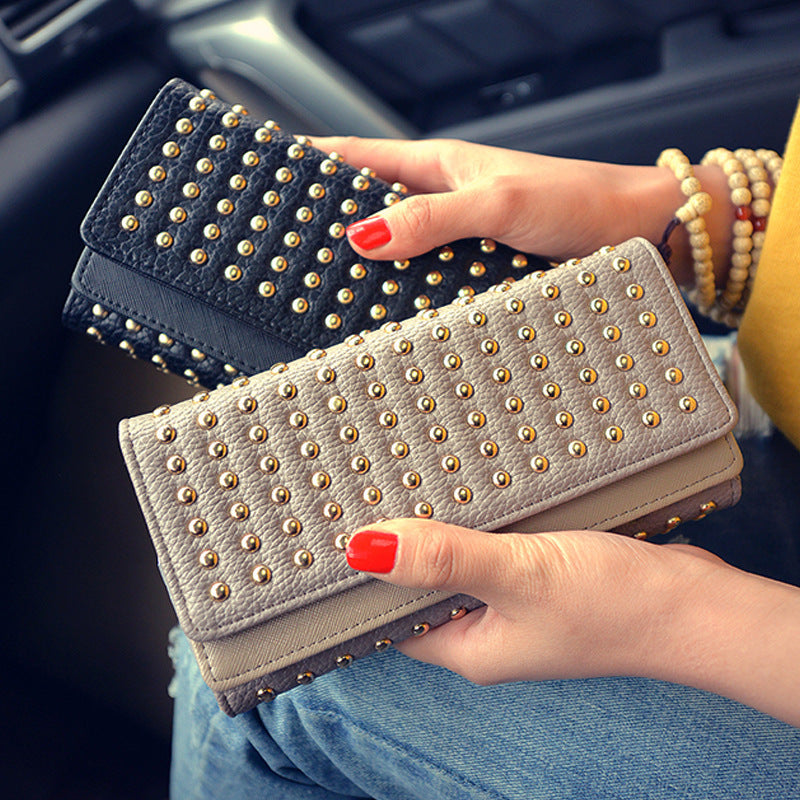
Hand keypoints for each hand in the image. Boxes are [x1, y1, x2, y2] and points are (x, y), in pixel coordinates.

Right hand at [309, 136, 732, 286]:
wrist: (633, 233)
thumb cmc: (577, 202)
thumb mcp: (496, 203)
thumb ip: (431, 218)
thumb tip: (365, 237)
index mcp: (437, 165)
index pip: (357, 155)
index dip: (310, 161)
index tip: (268, 176)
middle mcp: (441, 201)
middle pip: (368, 207)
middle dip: (327, 224)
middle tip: (285, 253)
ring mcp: (456, 237)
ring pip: (395, 249)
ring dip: (365, 268)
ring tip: (324, 293)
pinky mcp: (474, 270)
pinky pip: (424, 279)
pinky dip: (402, 293)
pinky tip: (387, 316)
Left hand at [346, 520, 799, 724]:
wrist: (693, 604)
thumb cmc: (613, 604)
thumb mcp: (520, 575)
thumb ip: (445, 558)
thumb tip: (364, 547)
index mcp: (468, 646)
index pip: (390, 617)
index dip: (362, 577)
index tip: (337, 530)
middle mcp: (485, 628)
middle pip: (421, 586)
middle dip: (397, 544)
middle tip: (368, 489)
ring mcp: (515, 601)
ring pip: (458, 561)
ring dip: (440, 526)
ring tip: (407, 476)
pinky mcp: (540, 575)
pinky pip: (493, 546)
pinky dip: (479, 519)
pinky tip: (471, 484)